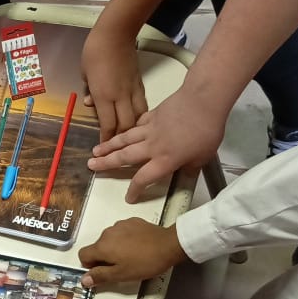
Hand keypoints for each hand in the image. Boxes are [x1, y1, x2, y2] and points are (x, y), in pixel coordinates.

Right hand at [79, 218, 183, 287]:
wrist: (168, 245)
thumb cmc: (144, 262)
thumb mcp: (121, 274)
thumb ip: (100, 276)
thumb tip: (83, 279)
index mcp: (102, 246)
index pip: (83, 255)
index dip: (89, 265)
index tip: (103, 271)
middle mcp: (107, 233)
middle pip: (97, 246)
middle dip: (104, 257)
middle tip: (120, 267)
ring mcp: (120, 225)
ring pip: (110, 239)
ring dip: (115, 248)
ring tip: (131, 256)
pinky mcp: (132, 221)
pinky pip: (122, 231)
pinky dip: (125, 239)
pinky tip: (138, 246)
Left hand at [81, 29, 147, 141]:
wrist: (115, 34)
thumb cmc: (94, 52)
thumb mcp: (85, 74)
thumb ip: (90, 91)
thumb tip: (92, 103)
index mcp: (103, 95)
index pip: (108, 125)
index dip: (106, 140)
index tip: (104, 150)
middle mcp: (120, 96)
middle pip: (126, 126)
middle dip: (122, 139)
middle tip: (117, 148)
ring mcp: (132, 90)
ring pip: (138, 117)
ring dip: (133, 129)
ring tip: (130, 138)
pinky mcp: (140, 84)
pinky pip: (142, 105)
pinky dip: (140, 116)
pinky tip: (138, 120)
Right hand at [89, 86, 226, 202]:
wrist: (202, 100)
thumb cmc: (206, 131)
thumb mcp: (203, 156)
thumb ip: (190, 167)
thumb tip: (185, 172)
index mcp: (164, 160)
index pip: (144, 178)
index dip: (134, 189)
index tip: (128, 197)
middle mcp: (152, 146)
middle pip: (125, 157)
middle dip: (107, 163)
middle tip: (91, 166)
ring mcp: (150, 129)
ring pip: (125, 139)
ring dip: (109, 145)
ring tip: (96, 150)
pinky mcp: (152, 115)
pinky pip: (137, 124)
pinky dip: (129, 129)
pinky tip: (124, 131)